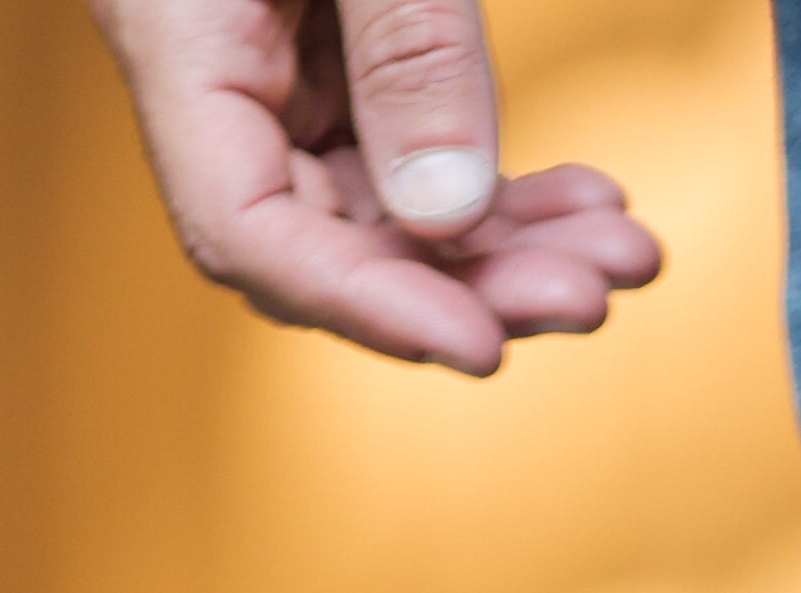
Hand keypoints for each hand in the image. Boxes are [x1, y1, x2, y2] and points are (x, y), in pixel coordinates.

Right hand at [88, 0, 659, 376]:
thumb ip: (403, 47)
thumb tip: (452, 214)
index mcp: (176, 39)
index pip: (250, 232)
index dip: (367, 307)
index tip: (481, 346)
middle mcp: (217, 75)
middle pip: (333, 242)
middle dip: (474, 280)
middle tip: (599, 291)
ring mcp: (272, 68)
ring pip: (387, 212)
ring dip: (509, 246)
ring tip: (625, 252)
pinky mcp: (327, 51)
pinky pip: (409, 153)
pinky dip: (500, 188)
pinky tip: (588, 203)